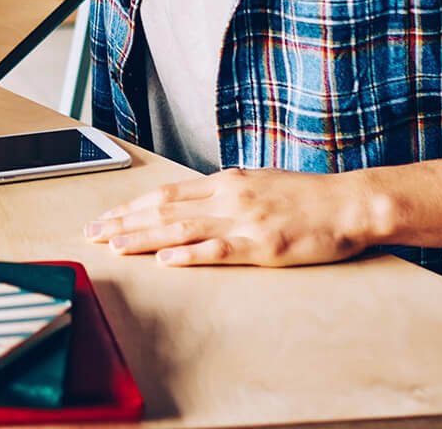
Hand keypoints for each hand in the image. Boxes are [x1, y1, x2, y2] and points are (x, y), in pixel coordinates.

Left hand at [85, 167, 382, 266]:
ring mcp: (244, 221)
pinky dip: (188, 255)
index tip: (105, 217)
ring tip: (113, 246)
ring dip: (142, 238)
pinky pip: (218, 251)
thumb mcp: (259, 182)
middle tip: (91, 234)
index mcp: (225, 181)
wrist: (350, 203)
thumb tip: (194, 201)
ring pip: (181, 229)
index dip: (130, 206)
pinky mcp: (263, 245)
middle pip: (163, 209)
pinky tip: (164, 261)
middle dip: (123, 222)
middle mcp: (228, 197)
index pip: (165, 193)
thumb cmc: (308, 196)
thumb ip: (225, 191)